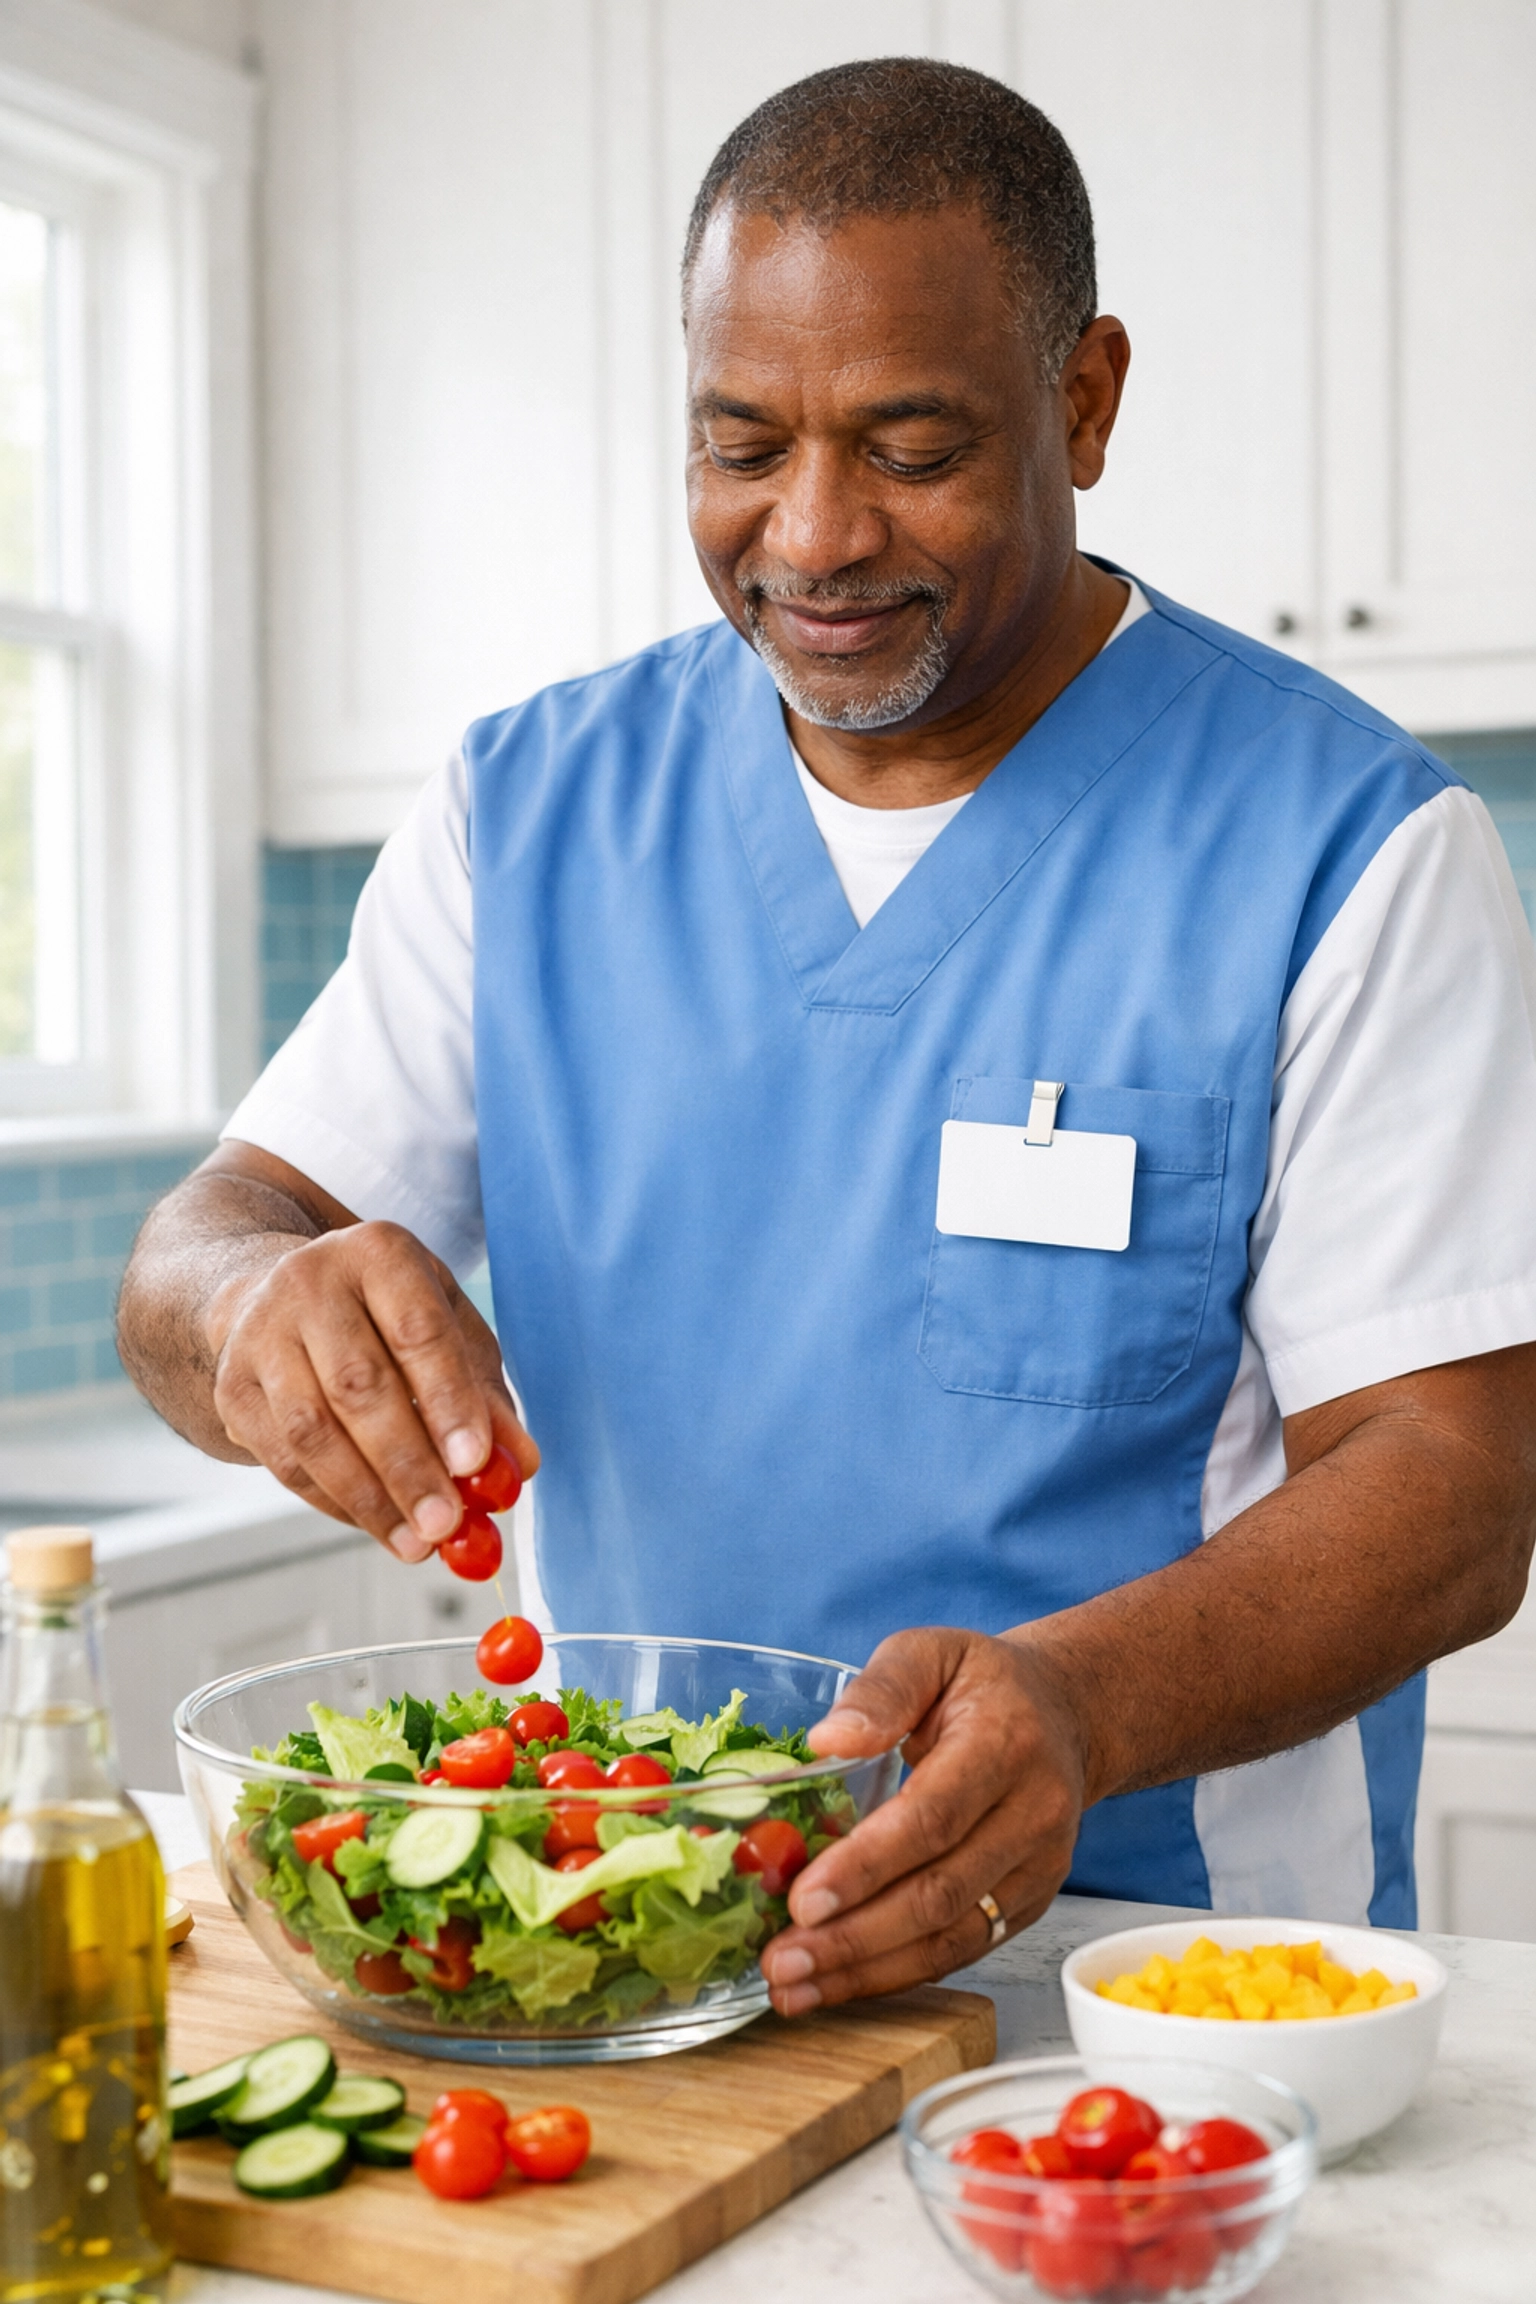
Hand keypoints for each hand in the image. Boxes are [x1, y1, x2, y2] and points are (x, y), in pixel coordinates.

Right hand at [206, 1220, 537, 1559]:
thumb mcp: (447, 1327)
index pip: (416, 1331)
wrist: (282, 1296)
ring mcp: (260, 1334)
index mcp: (378, 1253)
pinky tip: (377, 1525)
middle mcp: (309, 1283)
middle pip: (358, 1385)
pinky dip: (335, 1502)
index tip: (474, 1463)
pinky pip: (283, 1459)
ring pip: (312, 1430)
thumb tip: (517, 1464)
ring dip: (368, 1497)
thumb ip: (484, 1393)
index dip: (447, 1400)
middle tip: (446, 1522)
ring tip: (416, 1542)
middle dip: (407, 1463)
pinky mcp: (232, 1388)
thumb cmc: (386, 1315)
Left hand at [759, 1628, 1087, 2014]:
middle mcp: (1033, 1813)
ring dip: (868, 1971)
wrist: (1065, 1713)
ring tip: (796, 1987)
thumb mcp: (930, 1652)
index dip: (867, 1865)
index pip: (932, 1817)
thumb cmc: (984, 1682)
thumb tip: (827, 1741)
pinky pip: (963, 1949)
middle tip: (782, 1960)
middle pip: (940, 1892)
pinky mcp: (1030, 1902)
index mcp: (1005, 1743)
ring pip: (952, 1936)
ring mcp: (1038, 1867)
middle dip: (854, 1936)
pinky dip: (898, 1974)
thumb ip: (881, 1689)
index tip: (804, 1900)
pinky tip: (842, 1983)